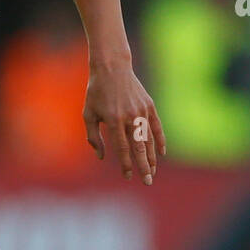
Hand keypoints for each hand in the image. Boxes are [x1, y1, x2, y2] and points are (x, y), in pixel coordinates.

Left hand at [83, 63, 165, 183]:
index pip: (122, 149)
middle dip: (144, 166)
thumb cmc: (96, 92)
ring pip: (149, 139)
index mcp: (113, 120)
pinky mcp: (149, 105)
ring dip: (152, 157)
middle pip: (139, 147)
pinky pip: (157, 126)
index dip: (125, 164)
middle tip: (147, 181)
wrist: (112, 68)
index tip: (128, 176)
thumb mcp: (88, 114)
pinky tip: (160, 153)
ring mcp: (141, 111)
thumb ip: (93, 137)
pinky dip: (159, 140)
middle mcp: (130, 117)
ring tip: (152, 171)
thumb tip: (102, 156)